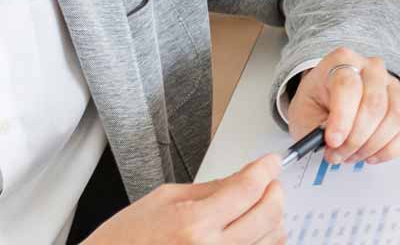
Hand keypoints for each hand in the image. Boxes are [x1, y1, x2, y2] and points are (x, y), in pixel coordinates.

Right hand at [85, 154, 284, 243]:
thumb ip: (213, 187)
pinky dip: (265, 240)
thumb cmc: (126, 239)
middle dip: (273, 191)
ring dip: (272, 217)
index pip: (248, 189)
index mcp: (193, 224)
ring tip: (257, 206)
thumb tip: (248, 174)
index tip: (271, 163)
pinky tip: (253, 230)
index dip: (266, 170)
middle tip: (266, 181)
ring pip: (273, 238)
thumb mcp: (165, 199)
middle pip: (269, 213)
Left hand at [284, 46, 399, 165]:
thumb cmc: (318, 103)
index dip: (342, 118)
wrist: (330, 99)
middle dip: (355, 138)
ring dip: (371, 145)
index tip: (332, 141)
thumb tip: (335, 142)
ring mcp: (393, 86)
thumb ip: (315, 127)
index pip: (349, 87)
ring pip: (394, 118)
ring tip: (351, 154)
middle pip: (374, 104)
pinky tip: (370, 154)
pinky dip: (388, 150)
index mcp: (342, 61)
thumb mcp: (303, 112)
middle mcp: (373, 69)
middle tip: (338, 154)